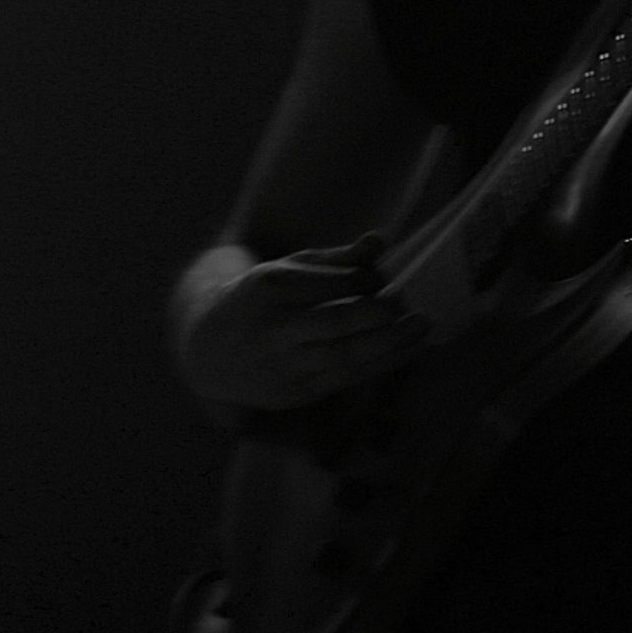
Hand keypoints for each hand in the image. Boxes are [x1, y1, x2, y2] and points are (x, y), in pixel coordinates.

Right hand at [172, 233, 429, 410]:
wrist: (207, 349)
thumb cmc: (261, 300)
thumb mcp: (288, 268)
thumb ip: (338, 257)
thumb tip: (382, 239)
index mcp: (271, 286)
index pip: (332, 283)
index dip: (370, 282)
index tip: (387, 279)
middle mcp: (274, 328)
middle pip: (338, 321)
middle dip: (382, 314)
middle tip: (410, 304)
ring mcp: (282, 365)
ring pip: (347, 357)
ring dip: (392, 343)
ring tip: (424, 326)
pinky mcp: (293, 393)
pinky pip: (346, 379)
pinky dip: (380, 364)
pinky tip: (407, 350)